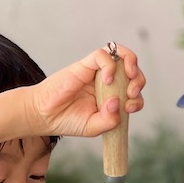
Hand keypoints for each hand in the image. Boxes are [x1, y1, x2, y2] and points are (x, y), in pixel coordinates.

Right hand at [30, 44, 145, 137]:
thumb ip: (109, 121)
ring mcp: (97, 72)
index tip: (129, 108)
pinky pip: (102, 54)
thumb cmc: (67, 120)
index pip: (134, 92)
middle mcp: (107, 83)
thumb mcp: (93, 127)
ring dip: (131, 63)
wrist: (44, 115)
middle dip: (138, 80)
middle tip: (131, 93)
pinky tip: (105, 79)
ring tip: (129, 76)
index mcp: (112, 97)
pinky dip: (110, 64)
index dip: (137, 99)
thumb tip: (117, 103)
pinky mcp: (85, 65)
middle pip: (132, 72)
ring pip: (121, 56)